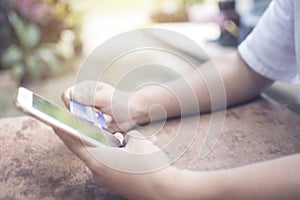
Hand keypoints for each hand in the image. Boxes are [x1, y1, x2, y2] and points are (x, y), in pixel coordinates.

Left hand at [53, 128, 174, 199]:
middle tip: (99, 127)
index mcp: (99, 161)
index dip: (63, 131)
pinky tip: (132, 152)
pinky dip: (117, 157)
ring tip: (126, 140)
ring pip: (104, 158)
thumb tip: (125, 139)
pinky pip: (112, 167)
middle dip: (95, 138)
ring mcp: (107, 181)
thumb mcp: (138, 140)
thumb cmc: (149, 165)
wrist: (164, 190)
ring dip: (111, 148)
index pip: (74, 143)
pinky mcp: (116, 184)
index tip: (55, 123)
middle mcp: (99, 173)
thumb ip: (127, 135)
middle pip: (90, 150)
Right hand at [61, 81, 147, 132]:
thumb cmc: (121, 101)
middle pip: (72, 111)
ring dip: (95, 122)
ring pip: (80, 122)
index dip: (69, 102)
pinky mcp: (93, 124)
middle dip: (87, 115)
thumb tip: (70, 95)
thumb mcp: (104, 97)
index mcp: (85, 90)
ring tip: (108, 118)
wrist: (134, 113)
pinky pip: (89, 129)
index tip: (76, 108)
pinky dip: (98, 128)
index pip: (68, 95)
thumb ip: (87, 97)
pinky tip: (109, 124)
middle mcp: (85, 102)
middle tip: (100, 114)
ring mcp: (89, 114)